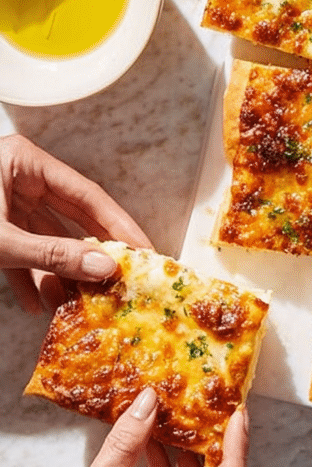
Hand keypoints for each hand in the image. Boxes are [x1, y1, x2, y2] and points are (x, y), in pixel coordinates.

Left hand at [0, 133, 150, 312]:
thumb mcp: (0, 239)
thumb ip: (50, 254)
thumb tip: (102, 268)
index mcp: (23, 162)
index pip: (86, 194)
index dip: (116, 225)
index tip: (142, 250)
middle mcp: (18, 179)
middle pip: (70, 218)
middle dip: (89, 253)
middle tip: (120, 277)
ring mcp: (3, 203)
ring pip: (44, 239)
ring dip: (57, 273)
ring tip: (77, 301)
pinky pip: (18, 252)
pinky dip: (27, 278)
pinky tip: (37, 304)